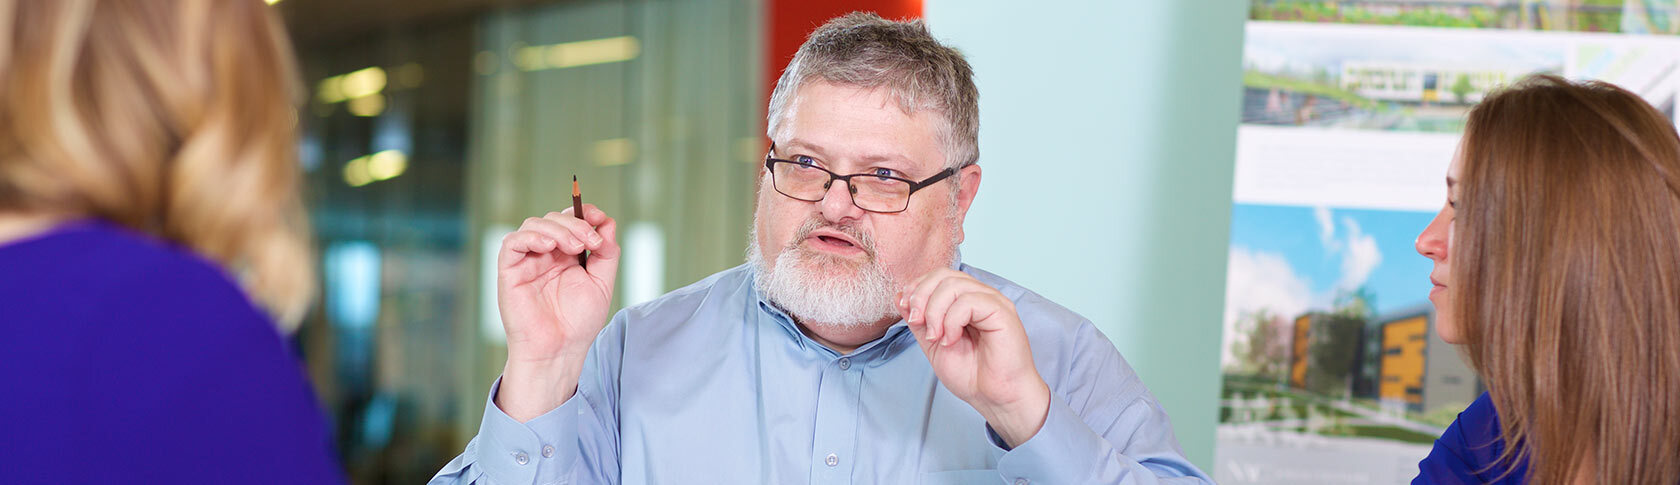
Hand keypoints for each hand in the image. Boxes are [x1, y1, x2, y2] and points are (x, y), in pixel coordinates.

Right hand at [494, 205, 619, 421]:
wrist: (560, 349)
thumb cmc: (578, 322)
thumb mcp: (602, 283)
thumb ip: (607, 253)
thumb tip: (608, 223)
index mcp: (566, 254)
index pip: (571, 220)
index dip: (584, 213)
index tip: (598, 218)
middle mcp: (546, 253)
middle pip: (554, 219)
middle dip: (575, 224)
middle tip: (589, 241)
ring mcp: (527, 260)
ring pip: (534, 224)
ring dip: (557, 228)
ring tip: (574, 247)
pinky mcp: (510, 270)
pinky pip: (513, 242)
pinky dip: (531, 236)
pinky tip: (548, 245)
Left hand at [899, 268, 1049, 447]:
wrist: (995, 399)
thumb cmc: (972, 375)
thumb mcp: (933, 344)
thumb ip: (919, 321)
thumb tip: (900, 296)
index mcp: (966, 301)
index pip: (938, 276)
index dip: (917, 288)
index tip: (907, 311)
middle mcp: (980, 296)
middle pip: (943, 275)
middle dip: (921, 296)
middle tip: (917, 322)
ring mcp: (993, 302)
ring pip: (954, 285)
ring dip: (935, 312)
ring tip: (937, 338)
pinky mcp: (1002, 312)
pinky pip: (969, 301)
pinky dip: (952, 321)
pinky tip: (951, 340)